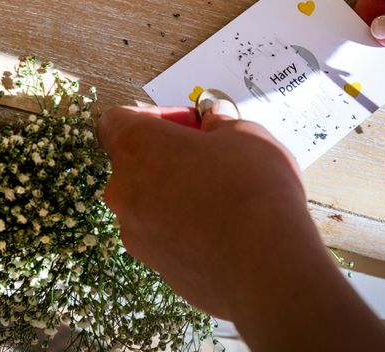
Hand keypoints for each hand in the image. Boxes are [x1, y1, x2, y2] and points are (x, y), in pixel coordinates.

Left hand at [97, 104, 305, 318]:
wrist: (266, 265)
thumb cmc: (250, 188)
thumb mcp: (242, 134)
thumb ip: (219, 124)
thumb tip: (214, 123)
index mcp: (136, 149)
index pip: (117, 121)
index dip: (152, 116)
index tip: (187, 123)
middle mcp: (124, 192)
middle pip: (135, 164)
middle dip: (169, 156)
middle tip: (210, 156)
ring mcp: (137, 235)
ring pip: (149, 203)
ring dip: (177, 193)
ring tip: (223, 195)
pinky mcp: (158, 268)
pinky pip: (166, 237)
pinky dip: (186, 228)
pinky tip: (224, 227)